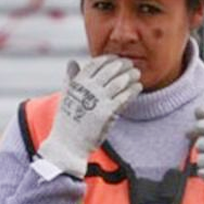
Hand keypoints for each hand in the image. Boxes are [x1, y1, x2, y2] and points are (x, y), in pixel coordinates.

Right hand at [38, 55, 141, 177]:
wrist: (67, 145)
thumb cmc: (67, 122)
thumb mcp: (65, 96)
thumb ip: (70, 79)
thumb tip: (72, 62)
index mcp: (77, 84)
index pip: (95, 64)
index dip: (107, 59)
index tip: (116, 58)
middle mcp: (87, 89)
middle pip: (109, 70)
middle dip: (122, 64)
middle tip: (130, 64)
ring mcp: (98, 100)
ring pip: (119, 82)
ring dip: (130, 75)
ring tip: (136, 73)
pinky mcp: (107, 113)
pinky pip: (124, 97)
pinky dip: (133, 90)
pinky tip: (137, 87)